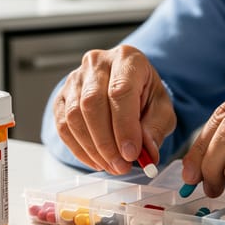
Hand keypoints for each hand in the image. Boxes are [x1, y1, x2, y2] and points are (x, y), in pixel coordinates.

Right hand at [53, 45, 175, 174]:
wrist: (126, 86)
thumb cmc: (144, 94)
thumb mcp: (162, 109)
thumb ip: (156, 128)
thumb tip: (147, 152)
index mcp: (127, 59)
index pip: (120, 91)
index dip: (124, 126)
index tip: (131, 153)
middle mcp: (97, 62)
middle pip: (92, 103)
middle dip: (106, 142)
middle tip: (121, 166)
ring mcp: (75, 78)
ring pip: (74, 115)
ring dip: (92, 148)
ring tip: (111, 165)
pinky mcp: (62, 96)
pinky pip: (63, 125)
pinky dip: (78, 148)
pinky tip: (96, 160)